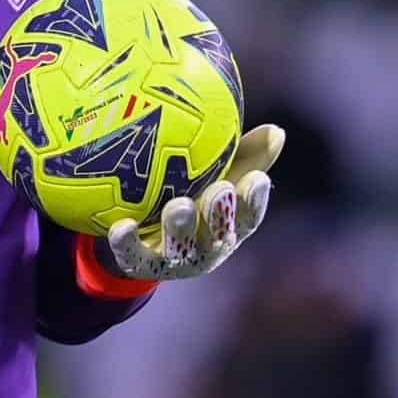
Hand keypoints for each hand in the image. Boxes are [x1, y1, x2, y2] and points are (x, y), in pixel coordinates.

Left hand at [103, 124, 283, 280]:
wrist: (146, 235)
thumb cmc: (193, 196)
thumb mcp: (220, 176)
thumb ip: (246, 156)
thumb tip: (276, 131)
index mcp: (229, 228)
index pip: (249, 216)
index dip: (255, 200)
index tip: (258, 178)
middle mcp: (207, 248)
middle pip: (219, 235)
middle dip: (221, 214)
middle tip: (221, 189)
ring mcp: (175, 260)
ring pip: (180, 247)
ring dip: (180, 228)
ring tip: (178, 205)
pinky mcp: (142, 265)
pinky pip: (133, 256)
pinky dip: (126, 243)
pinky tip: (120, 226)